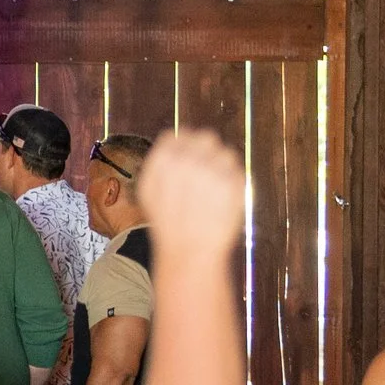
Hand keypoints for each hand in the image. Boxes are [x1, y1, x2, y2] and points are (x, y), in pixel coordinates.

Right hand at [135, 129, 246, 263]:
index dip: (183, 147)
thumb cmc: (166, 222)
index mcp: (165, 158)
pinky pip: (238, 170)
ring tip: (211, 191)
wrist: (190, 250)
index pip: (180, 134)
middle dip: (204, 152)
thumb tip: (171, 135)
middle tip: (202, 175)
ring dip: (220, 166)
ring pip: (225, 152)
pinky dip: (232, 181)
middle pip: (205, 137)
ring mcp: (215, 169)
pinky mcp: (236, 181)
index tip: (185, 163)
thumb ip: (158, 160)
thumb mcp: (147, 190)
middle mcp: (189, 158)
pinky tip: (221, 199)